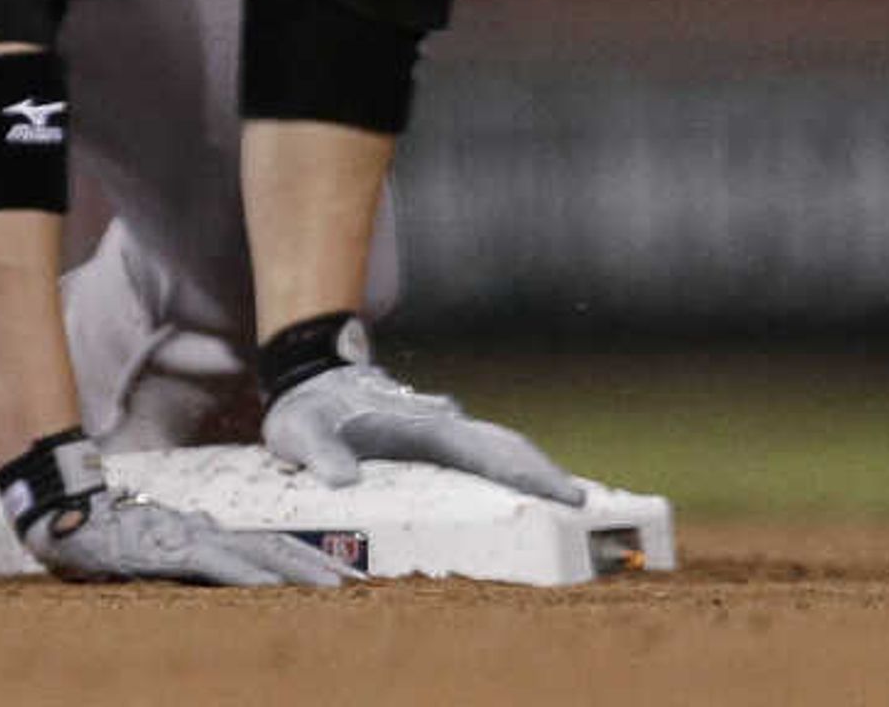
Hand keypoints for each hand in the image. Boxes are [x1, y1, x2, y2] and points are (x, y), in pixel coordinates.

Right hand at [1, 436, 348, 586]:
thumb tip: (211, 540)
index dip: (307, 563)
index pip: (268, 547)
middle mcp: (205, 534)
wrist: (66, 517)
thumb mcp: (154, 538)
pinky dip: (251, 576)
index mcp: (205, 533)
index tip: (345, 583)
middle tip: (363, 590)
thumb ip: (186, 543)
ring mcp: (190, 542)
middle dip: (319, 571)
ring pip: (257, 558)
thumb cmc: (106, 530)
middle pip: (275, 551)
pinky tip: (274, 589)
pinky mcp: (170, 552)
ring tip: (336, 594)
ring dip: (298, 575)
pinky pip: (218, 567)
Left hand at [262, 352, 576, 503]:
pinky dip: (509, 473)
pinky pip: (481, 456)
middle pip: (505, 448)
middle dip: (545, 476)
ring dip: (532, 476)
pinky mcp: (436, 440)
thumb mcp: (301, 431)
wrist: (310, 375)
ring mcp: (442, 430)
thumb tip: (342, 478)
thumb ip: (319, 453)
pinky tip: (523, 501)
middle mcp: (441, 425)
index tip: (565, 496)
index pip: (483, 451)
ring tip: (571, 513)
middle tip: (587, 511)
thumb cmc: (308, 409)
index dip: (524, 473)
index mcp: (421, 426)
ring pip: (498, 450)